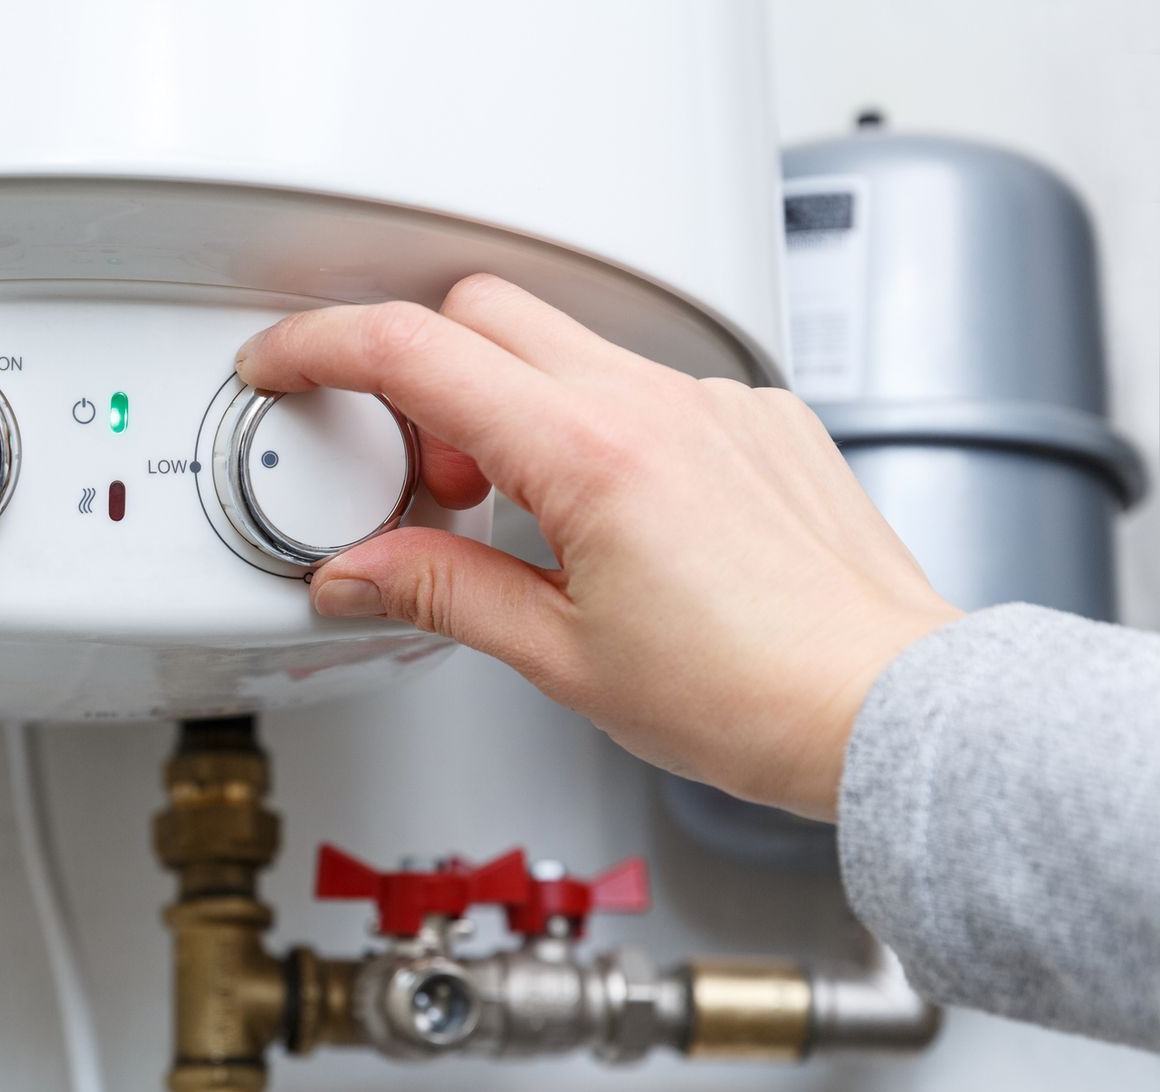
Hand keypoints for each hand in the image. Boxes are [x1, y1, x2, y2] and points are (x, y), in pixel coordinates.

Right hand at [235, 275, 961, 820]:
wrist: (884, 707)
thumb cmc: (752, 696)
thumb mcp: (562, 658)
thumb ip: (443, 595)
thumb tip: (357, 574)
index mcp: (591, 455)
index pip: (414, 351)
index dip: (319, 347)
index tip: (281, 366)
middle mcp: (654, 402)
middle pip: (481, 311)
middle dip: (416, 373)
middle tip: (415, 476)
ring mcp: (710, 401)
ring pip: (561, 343)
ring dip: (504, 404)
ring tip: (515, 515)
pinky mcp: (752, 418)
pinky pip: (639, 380)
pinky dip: (587, 422)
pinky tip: (605, 515)